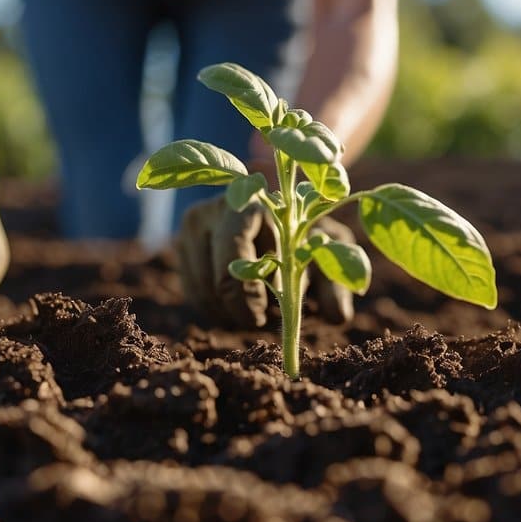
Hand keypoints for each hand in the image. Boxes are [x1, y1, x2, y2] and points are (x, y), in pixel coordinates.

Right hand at [175, 196, 354, 327]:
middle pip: (213, 284)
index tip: (261, 318)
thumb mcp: (326, 247)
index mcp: (247, 206)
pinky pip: (191, 290)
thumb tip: (338, 316)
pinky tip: (236, 300)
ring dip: (226, 311)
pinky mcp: (182, 243)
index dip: (246, 302)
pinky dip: (212, 305)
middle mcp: (211, 211)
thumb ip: (334, 278)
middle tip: (258, 319)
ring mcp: (191, 226)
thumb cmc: (304, 229)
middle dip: (236, 310)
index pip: (232, 268)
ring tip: (252, 306)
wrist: (276, 202)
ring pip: (200, 291)